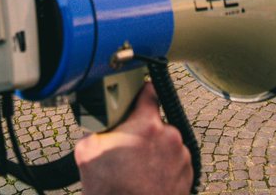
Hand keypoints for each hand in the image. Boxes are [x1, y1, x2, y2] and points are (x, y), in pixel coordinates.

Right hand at [75, 83, 191, 194]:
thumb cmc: (108, 190)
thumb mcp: (87, 151)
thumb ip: (96, 127)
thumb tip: (97, 121)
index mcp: (146, 123)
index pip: (149, 91)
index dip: (141, 92)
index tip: (137, 95)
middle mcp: (169, 135)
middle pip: (156, 122)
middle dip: (143, 131)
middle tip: (128, 147)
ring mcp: (182, 156)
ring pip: (167, 143)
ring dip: (155, 150)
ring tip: (138, 169)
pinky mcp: (188, 174)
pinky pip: (175, 162)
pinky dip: (164, 167)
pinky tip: (148, 179)